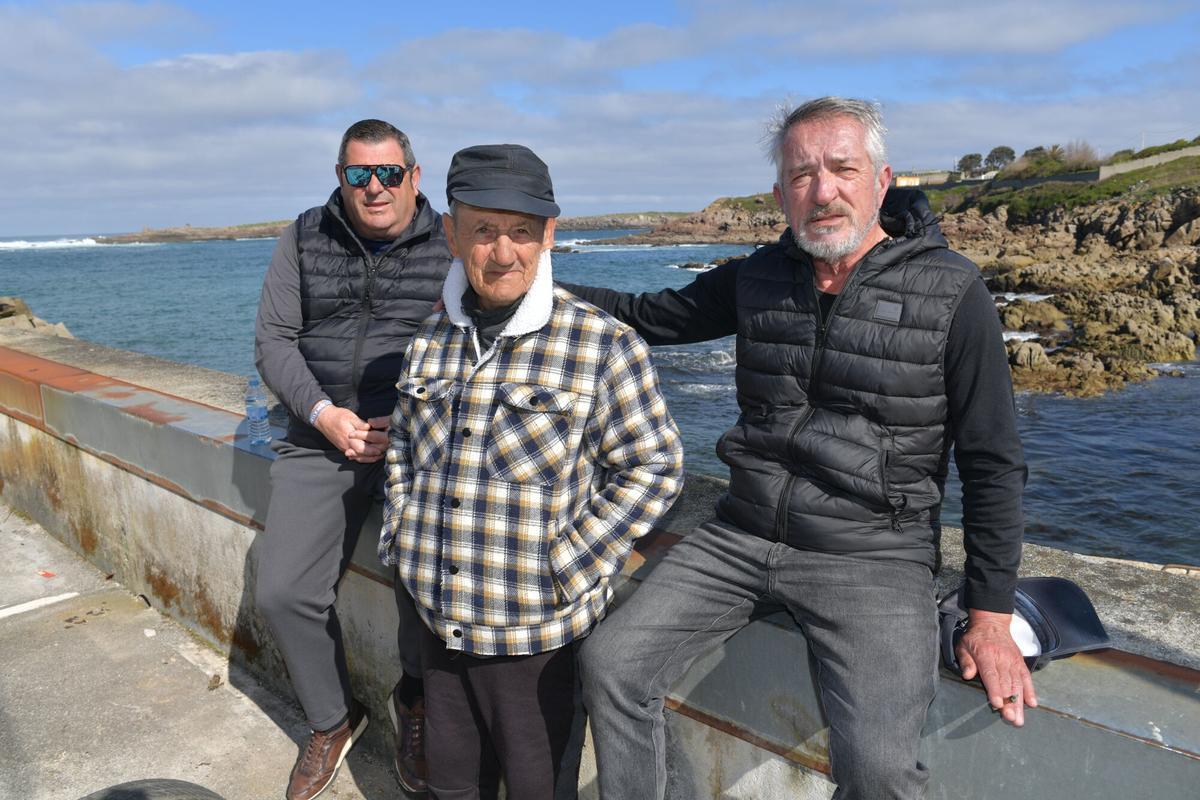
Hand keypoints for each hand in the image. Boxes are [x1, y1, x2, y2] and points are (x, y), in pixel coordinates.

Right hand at [314, 407, 387, 462]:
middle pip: (361, 455)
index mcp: (349, 438)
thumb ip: (360, 424)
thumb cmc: (338, 416)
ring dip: (367, 458)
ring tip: (377, 456)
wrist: (323, 418)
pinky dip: (360, 457)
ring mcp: (344, 447)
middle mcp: (346, 445)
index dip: (373, 450)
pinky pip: (352, 455)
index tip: (381, 449)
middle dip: (372, 455)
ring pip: (357, 457)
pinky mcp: (342, 447)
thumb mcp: (350, 417)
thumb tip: (370, 428)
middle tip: (382, 453)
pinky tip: (367, 455)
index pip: (363, 448)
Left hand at [956, 609, 1037, 726]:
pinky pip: (1026, 678)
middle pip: (1006, 683)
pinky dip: (1030, 691)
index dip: (995, 690)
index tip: (998, 704)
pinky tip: (1032, 704)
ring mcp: (1013, 661)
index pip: (991, 675)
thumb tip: (967, 675)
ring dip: (1019, 702)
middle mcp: (1002, 658)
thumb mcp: (963, 645)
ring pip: (1018, 684)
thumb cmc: (975, 638)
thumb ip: (965, 661)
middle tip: (1011, 718)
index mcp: (986, 654)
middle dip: (1009, 702)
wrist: (992, 623)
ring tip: (1019, 718)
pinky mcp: (1020, 663)